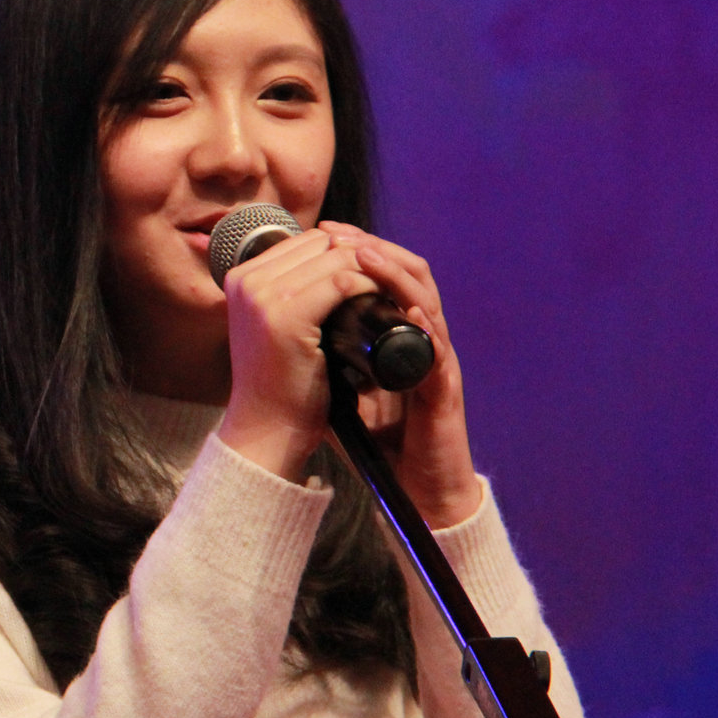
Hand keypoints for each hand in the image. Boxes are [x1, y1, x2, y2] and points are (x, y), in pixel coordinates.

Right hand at [213, 227, 381, 481]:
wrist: (267, 428)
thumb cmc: (279, 383)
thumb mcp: (275, 325)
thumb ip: (290, 291)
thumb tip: (337, 258)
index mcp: (241, 276)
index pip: (306, 241)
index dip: (343, 250)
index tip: (372, 270)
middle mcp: (247, 279)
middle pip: (321, 242)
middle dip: (360, 255)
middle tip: (389, 278)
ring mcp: (263, 295)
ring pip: (335, 257)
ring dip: (371, 268)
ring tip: (391, 288)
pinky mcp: (286, 314)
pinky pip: (342, 282)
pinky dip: (369, 286)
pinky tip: (384, 300)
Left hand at [321, 223, 480, 527]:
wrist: (412, 485)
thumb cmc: (377, 438)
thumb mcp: (337, 388)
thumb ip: (318, 358)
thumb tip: (271, 335)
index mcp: (394, 334)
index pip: (383, 275)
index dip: (356, 249)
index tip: (323, 232)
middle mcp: (419, 339)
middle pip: (410, 274)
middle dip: (376, 248)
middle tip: (343, 232)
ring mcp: (436, 361)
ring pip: (427, 301)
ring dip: (397, 274)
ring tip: (367, 255)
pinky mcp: (446, 389)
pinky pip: (438, 349)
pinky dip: (424, 326)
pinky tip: (409, 310)